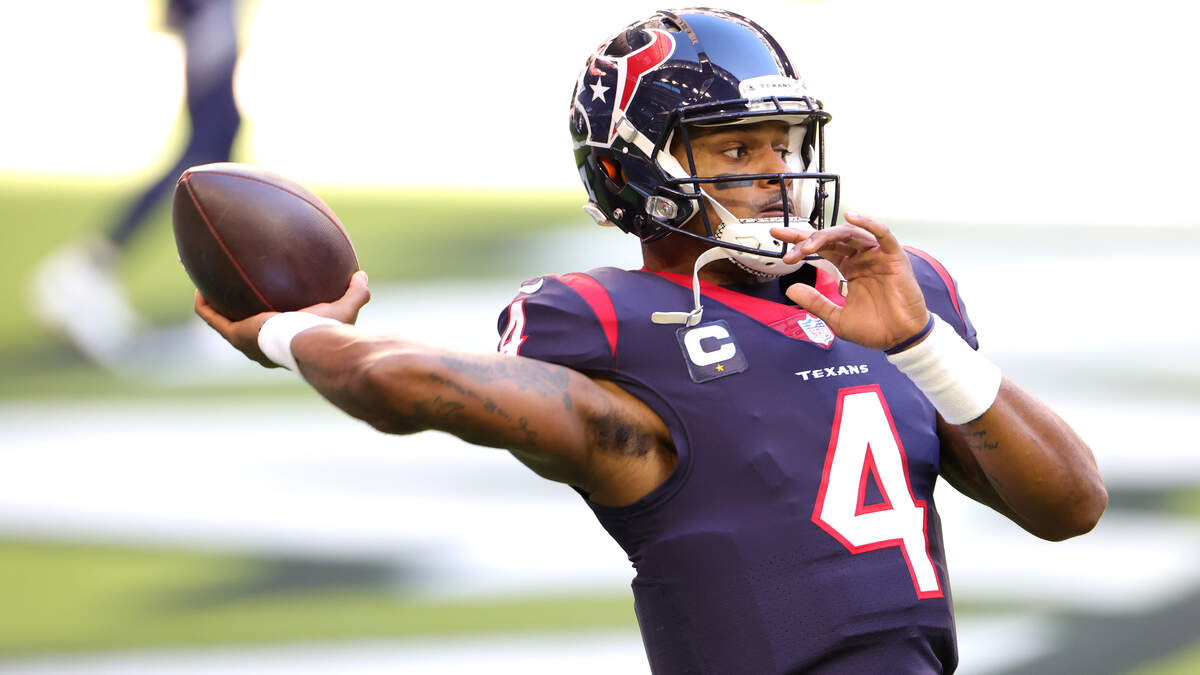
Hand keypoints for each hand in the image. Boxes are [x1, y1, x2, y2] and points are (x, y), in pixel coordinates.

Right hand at [194, 270, 370, 367]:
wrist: (310, 342)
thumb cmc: (328, 330)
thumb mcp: (346, 308)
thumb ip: (356, 293)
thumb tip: (361, 275)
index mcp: (283, 342)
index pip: (272, 329)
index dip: (265, 317)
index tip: (262, 301)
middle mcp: (260, 346)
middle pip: (243, 325)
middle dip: (234, 309)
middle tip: (230, 290)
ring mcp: (245, 341)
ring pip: (221, 321)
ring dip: (211, 305)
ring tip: (204, 285)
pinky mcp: (233, 335)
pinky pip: (210, 316)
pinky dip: (202, 303)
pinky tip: (197, 284)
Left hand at [771, 213, 928, 350]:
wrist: (899, 339)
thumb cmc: (874, 329)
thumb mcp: (836, 318)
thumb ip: (815, 302)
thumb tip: (790, 289)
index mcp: (848, 268)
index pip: (821, 248)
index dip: (799, 240)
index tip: (777, 236)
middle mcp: (861, 258)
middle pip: (831, 238)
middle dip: (808, 240)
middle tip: (792, 251)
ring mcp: (877, 256)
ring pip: (851, 234)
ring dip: (828, 235)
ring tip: (809, 245)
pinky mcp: (894, 258)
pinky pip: (883, 235)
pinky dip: (869, 223)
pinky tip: (851, 218)